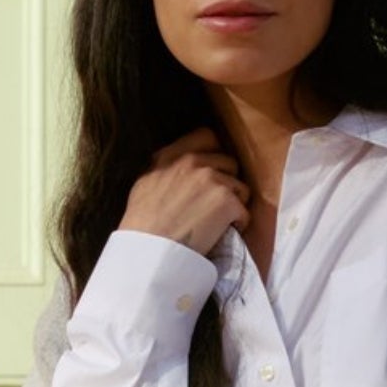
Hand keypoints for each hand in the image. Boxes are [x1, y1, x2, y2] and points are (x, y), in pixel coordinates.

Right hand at [121, 125, 252, 254]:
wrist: (149, 250)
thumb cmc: (142, 224)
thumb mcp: (146, 183)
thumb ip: (166, 169)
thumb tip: (181, 168)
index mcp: (171, 155)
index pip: (206, 136)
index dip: (215, 153)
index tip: (214, 170)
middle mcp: (193, 161)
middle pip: (229, 163)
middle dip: (227, 182)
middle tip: (215, 203)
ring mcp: (212, 179)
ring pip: (240, 188)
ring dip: (234, 204)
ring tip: (217, 221)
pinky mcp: (226, 201)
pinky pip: (244, 211)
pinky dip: (237, 224)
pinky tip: (222, 233)